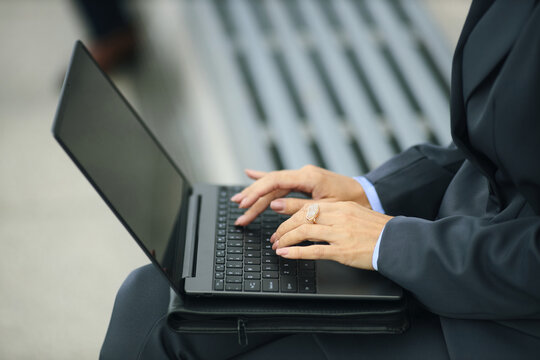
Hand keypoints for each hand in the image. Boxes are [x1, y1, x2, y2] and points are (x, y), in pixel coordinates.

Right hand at [231, 165, 369, 225]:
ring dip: (256, 194)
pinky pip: (280, 180)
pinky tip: (251, 174)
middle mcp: (303, 173)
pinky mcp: (304, 180)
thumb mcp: (325, 208)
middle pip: (271, 185)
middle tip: (239, 213)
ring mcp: (303, 176)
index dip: (256, 193)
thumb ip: (299, 207)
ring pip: (273, 185)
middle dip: (253, 199)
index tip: (244, 203)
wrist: (367, 194)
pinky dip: (265, 179)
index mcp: (308, 177)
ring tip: (238, 202)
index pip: (274, 182)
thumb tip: (274, 205)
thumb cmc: (351, 201)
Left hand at [271, 201, 391, 269]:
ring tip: (276, 246)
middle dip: (284, 228)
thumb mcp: (356, 215)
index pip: (308, 207)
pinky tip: (285, 254)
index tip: (281, 223)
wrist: (399, 242)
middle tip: (274, 237)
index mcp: (340, 207)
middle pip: (302, 218)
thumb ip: (336, 215)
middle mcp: (338, 217)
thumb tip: (316, 220)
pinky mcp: (342, 251)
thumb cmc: (379, 231)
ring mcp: (339, 234)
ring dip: (286, 239)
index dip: (290, 216)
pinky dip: (295, 252)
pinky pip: (313, 250)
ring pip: (304, 232)